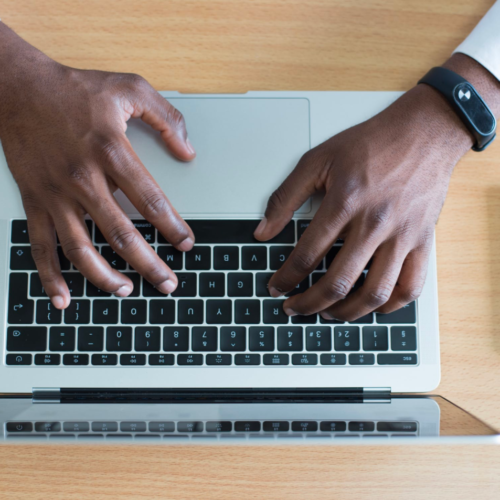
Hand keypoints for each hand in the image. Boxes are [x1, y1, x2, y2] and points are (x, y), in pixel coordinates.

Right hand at [0, 23, 195, 308]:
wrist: (17, 87)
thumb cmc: (75, 89)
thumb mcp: (129, 88)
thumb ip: (166, 118)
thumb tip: (188, 151)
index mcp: (111, 151)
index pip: (151, 201)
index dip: (172, 227)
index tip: (186, 244)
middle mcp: (83, 178)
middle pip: (121, 234)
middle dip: (149, 264)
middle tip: (168, 284)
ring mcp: (55, 194)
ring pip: (81, 248)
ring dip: (104, 277)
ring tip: (127, 291)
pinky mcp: (34, 201)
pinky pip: (41, 246)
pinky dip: (50, 275)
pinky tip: (63, 297)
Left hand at [254, 73, 478, 320]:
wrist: (424, 132)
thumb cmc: (371, 144)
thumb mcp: (317, 159)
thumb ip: (285, 197)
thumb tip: (263, 231)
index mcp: (345, 202)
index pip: (306, 255)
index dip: (285, 278)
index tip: (276, 287)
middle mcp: (375, 223)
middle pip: (337, 282)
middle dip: (308, 303)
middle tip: (294, 308)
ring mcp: (402, 236)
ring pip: (374, 293)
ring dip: (346, 312)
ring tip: (328, 313)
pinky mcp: (423, 241)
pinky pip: (410, 287)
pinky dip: (390, 306)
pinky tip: (372, 306)